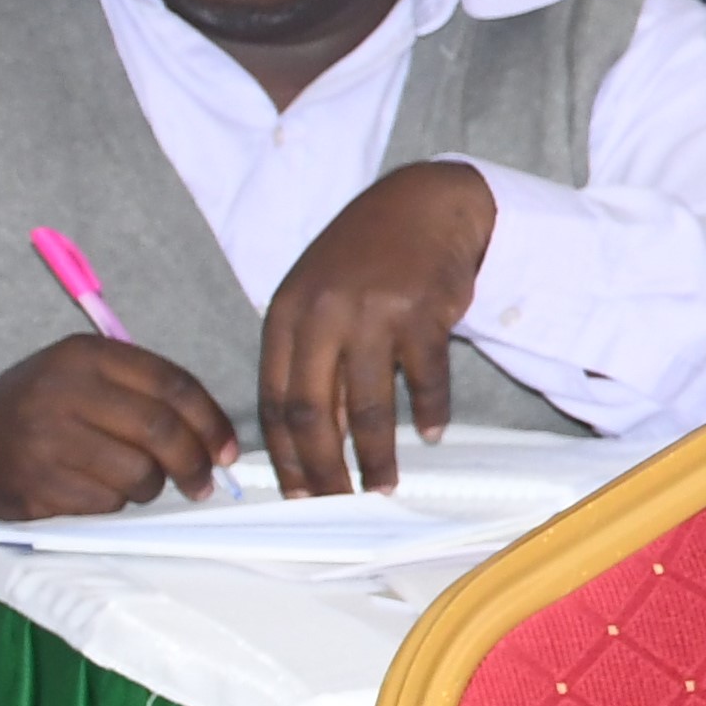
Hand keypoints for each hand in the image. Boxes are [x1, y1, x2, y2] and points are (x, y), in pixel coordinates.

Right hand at [0, 335, 235, 524]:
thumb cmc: (37, 410)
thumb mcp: (80, 375)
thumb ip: (142, 391)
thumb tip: (216, 437)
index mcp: (85, 355)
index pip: (173, 386)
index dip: (212, 422)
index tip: (228, 450)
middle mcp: (65, 391)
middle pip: (161, 431)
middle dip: (194, 463)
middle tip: (204, 482)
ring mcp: (46, 439)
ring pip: (138, 473)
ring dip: (153, 487)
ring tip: (142, 484)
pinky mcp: (36, 483)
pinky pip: (105, 502)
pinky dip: (115, 503)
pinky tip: (99, 491)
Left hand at [255, 160, 496, 494]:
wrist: (423, 203)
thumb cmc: (366, 257)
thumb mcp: (320, 300)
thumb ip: (312, 361)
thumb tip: (318, 439)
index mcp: (287, 315)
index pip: (275, 401)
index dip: (285, 455)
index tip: (298, 492)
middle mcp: (323, 315)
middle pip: (314, 413)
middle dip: (324, 468)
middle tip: (338, 502)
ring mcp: (374, 313)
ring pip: (369, 406)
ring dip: (377, 455)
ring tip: (385, 485)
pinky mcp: (424, 312)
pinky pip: (425, 379)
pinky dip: (430, 412)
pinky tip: (431, 432)